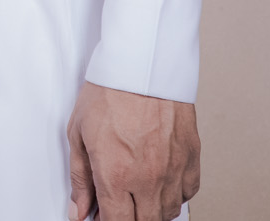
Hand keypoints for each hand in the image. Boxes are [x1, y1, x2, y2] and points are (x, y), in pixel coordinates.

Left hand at [66, 81, 199, 220]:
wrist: (143, 64)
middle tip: (118, 203)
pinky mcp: (191, 159)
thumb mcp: (78, 134)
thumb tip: (79, 209)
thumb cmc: (110, 92)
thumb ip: (80, 178)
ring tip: (136, 191)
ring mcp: (173, 170)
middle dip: (130, 218)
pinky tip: (159, 181)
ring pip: (168, 212)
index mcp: (116, 175)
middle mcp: (148, 179)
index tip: (101, 216)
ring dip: (151, 209)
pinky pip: (187, 193)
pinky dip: (174, 194)